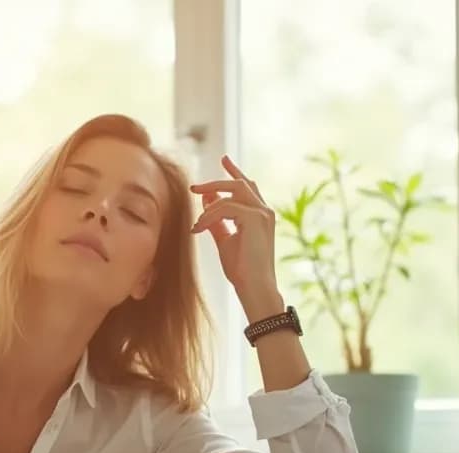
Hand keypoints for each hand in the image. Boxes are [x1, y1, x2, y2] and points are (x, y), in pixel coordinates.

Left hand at [190, 155, 282, 316]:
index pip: (248, 186)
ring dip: (209, 204)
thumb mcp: (225, 239)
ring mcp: (262, 213)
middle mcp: (264, 211)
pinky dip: (208, 216)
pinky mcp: (255, 218)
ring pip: (231, 192)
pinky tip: (199, 229)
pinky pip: (224, 207)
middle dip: (216, 181)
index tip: (224, 159)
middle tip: (194, 187)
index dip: (235, 171)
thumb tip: (206, 201)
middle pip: (239, 184)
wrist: (254, 287)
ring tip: (197, 224)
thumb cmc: (242, 269)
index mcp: (260, 215)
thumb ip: (217, 220)